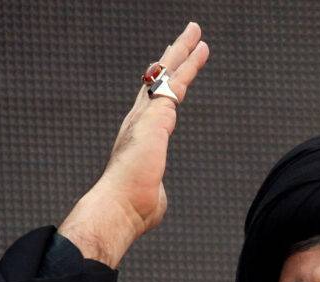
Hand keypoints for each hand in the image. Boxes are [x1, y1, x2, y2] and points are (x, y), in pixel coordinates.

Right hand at [59, 22, 209, 266]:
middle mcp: (137, 122)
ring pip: (166, 75)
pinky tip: (200, 49)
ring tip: (195, 33)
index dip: (162, 88)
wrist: (119, 208)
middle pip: (156, 82)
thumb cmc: (133, 209)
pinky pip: (177, 81)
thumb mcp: (150, 196)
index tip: (171, 73)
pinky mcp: (156, 116)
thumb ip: (154, 189)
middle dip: (170, 60)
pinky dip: (189, 63)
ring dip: (182, 52)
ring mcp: (145, 116)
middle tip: (183, 41)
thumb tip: (153, 197)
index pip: (152, 106)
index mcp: (136, 139)